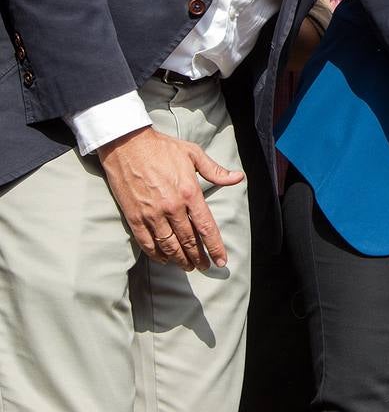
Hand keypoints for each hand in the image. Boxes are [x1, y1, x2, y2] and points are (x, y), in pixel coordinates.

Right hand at [98, 126, 244, 270]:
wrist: (127, 145)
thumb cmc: (162, 148)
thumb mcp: (194, 154)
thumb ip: (216, 171)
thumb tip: (238, 177)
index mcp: (190, 193)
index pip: (206, 227)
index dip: (214, 247)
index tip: (221, 261)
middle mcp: (172, 207)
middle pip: (189, 240)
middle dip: (198, 257)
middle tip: (204, 267)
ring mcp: (152, 214)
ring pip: (169, 245)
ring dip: (179, 259)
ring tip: (187, 267)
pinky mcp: (134, 216)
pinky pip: (147, 242)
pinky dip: (156, 254)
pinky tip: (164, 259)